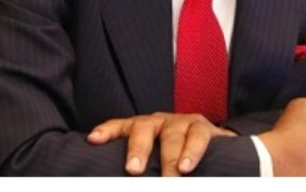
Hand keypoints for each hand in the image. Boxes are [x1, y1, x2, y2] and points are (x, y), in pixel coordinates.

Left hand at [87, 112, 236, 175]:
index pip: (120, 126)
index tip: (93, 140)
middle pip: (143, 128)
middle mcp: (159, 122)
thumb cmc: (174, 154)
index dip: (107, 131)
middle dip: (138, 148)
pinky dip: (192, 151)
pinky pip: (197, 136)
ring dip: (171, 156)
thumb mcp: (153, 157)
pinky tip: (187, 166)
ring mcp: (181, 122)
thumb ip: (141, 167)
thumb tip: (115, 182)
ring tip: (172, 174)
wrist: (212, 145)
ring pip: (172, 134)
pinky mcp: (203, 127)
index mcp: (142, 128)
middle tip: (133, 170)